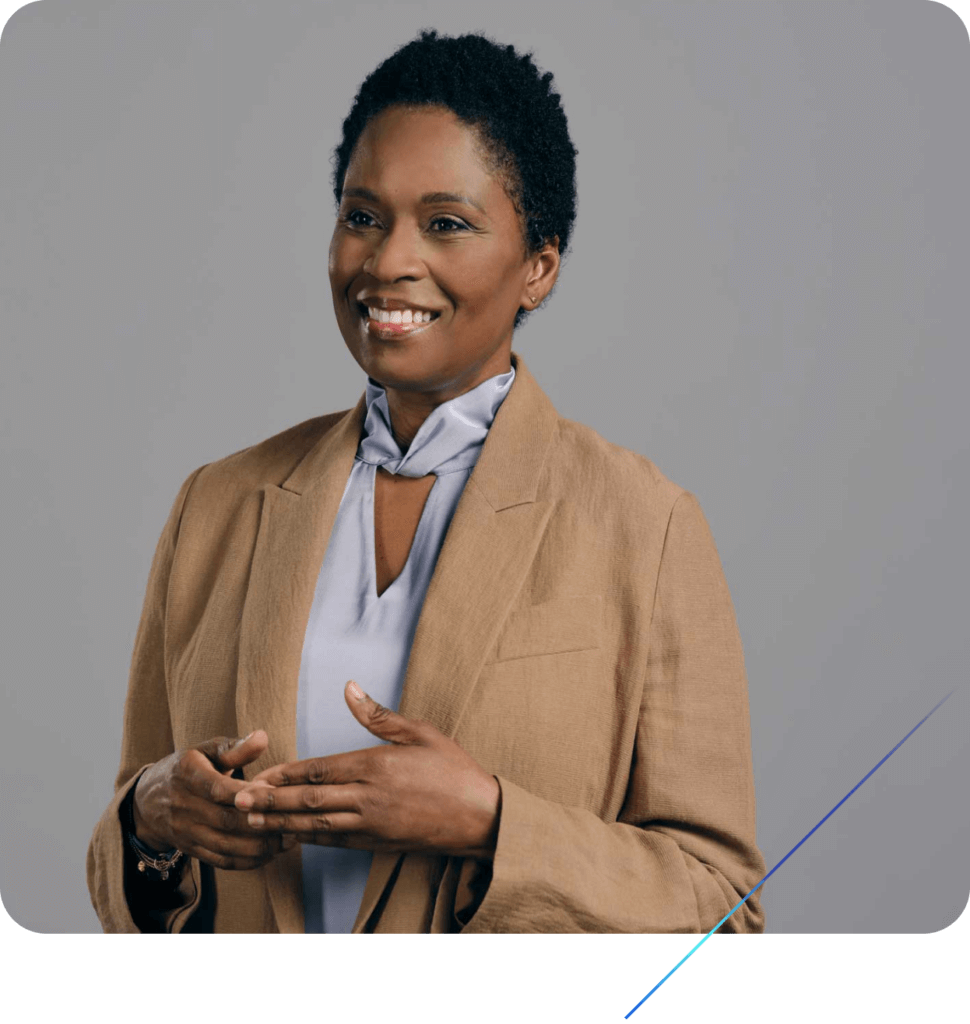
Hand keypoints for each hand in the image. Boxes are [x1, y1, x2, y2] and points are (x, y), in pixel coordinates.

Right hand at [132, 731, 296, 870]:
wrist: (148, 800)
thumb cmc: (188, 769)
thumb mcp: (205, 751)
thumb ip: (234, 748)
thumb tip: (263, 737)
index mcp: (188, 775)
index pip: (218, 789)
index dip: (247, 794)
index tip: (273, 793)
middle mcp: (185, 806)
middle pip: (226, 821)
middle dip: (260, 823)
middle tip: (290, 821)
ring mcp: (187, 832)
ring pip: (225, 845)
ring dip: (259, 846)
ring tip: (286, 840)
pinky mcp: (192, 850)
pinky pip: (220, 861)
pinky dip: (246, 861)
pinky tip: (269, 853)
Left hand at [234, 682, 500, 859]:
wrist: (480, 817)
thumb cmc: (453, 770)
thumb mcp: (420, 732)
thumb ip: (378, 714)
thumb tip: (350, 686)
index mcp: (376, 766)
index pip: (319, 770)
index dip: (285, 774)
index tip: (258, 775)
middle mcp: (368, 798)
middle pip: (309, 800)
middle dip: (270, 802)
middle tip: (236, 801)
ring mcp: (371, 824)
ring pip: (315, 825)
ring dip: (280, 823)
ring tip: (252, 822)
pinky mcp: (377, 843)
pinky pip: (334, 841)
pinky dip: (308, 838)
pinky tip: (290, 836)